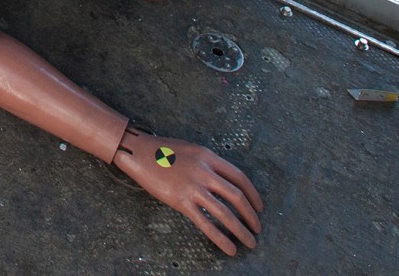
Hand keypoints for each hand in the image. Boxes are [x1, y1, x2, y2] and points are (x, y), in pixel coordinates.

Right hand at [114, 128, 263, 255]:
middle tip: (257, 229)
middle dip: (251, 216)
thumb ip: (208, 165)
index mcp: (209, 157)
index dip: (253, 195)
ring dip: (241, 230)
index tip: (259, 208)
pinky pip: (205, 223)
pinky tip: (229, 248)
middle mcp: (204, 172)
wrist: (138, 152)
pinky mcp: (181, 201)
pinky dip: (220, 238)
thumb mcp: (192, 150)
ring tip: (249, 242)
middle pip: (236, 197)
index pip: (240, 178)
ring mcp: (193, 187)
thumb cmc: (163, 151)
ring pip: (225, 213)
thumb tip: (224, 183)